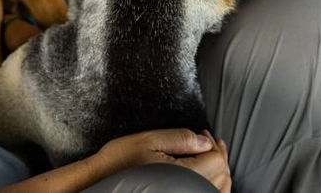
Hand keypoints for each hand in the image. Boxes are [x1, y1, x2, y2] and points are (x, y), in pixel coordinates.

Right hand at [93, 128, 230, 191]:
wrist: (100, 183)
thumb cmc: (120, 162)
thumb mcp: (149, 140)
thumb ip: (181, 138)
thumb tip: (204, 141)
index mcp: (184, 176)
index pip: (216, 160)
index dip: (212, 144)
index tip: (203, 134)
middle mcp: (189, 192)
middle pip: (221, 176)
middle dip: (217, 155)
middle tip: (208, 141)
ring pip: (218, 190)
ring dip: (218, 172)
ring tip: (210, 156)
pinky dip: (212, 187)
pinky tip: (205, 177)